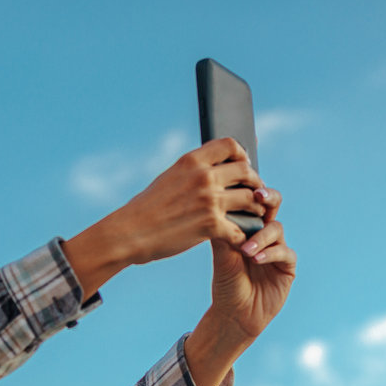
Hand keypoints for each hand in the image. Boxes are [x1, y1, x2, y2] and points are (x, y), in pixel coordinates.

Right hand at [63, 138, 265, 296]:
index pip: (230, 145)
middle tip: (256, 193)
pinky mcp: (211, 226)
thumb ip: (192, 171)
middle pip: (246, 172)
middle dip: (255, 182)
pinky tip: (243, 240)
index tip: (244, 165)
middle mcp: (203, 177)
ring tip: (256, 215)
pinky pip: (240, 229)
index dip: (242, 155)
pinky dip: (244, 236)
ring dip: (256, 208)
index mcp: (192, 161)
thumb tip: (210, 167)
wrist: (129, 233)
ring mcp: (209, 201)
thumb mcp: (169, 178)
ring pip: (250, 199)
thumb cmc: (145, 209)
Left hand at [208, 186, 295, 341]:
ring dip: (261, 237)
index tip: (240, 185)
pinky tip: (257, 259)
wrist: (234, 314)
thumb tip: (219, 205)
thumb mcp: (221, 255)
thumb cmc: (226, 283)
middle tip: (257, 196)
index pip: (251, 203)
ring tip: (246, 250)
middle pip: (272, 205)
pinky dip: (270, 254)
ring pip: (276, 229)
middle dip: (268, 198)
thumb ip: (224, 232)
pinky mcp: (287, 266)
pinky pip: (284, 253)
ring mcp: (277, 248)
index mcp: (247, 227)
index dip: (249, 192)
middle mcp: (264, 233)